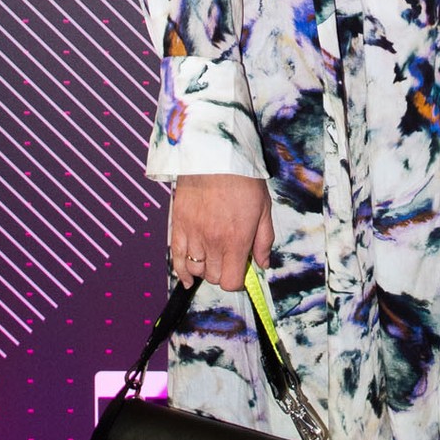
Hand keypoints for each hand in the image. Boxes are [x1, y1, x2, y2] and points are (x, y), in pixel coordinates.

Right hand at [170, 175, 273, 291]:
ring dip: (205, 268)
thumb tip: (263, 264)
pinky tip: (188, 278)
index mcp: (236, 241)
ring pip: (196, 269)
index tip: (241, 272)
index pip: (231, 281)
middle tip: (228, 258)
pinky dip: (181, 272)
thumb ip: (263, 241)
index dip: (237, 281)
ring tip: (212, 257)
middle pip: (213, 277)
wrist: (215, 157)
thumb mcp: (264, 210)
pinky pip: (176, 259)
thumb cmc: (242, 181)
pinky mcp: (178, 226)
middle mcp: (213, 243)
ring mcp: (193, 235)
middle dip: (223, 272)